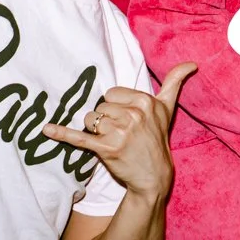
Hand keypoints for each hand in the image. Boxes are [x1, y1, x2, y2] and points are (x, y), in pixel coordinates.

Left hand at [40, 62, 195, 210]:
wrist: (154, 176)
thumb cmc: (157, 139)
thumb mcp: (168, 109)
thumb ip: (176, 82)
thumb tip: (193, 62)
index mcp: (145, 100)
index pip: (112, 93)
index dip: (115, 106)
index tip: (126, 118)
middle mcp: (133, 114)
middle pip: (100, 106)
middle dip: (105, 119)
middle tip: (119, 133)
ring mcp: (120, 133)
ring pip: (90, 120)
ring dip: (94, 130)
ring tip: (109, 140)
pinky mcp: (106, 150)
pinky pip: (79, 138)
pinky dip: (61, 133)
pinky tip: (46, 129)